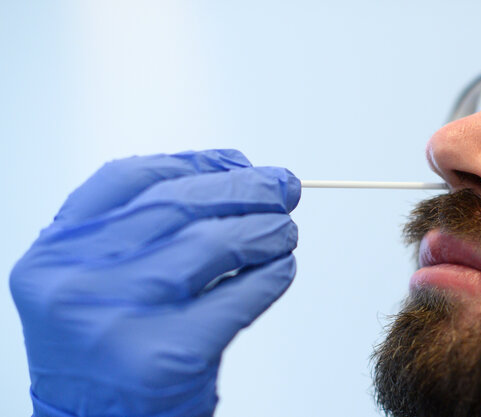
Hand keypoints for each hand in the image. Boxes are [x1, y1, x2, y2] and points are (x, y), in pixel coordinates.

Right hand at [10, 149, 300, 416]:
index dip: (194, 162)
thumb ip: (143, 230)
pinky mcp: (170, 356)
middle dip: (244, 189)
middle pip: (179, 204)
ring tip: (284, 231)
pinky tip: (280, 269)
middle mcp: (77, 283)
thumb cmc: (109, 354)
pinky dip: (271, 276)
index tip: (237, 161)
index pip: (130, 179)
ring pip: (213, 244)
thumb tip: (233, 175)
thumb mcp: (98, 282)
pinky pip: (240, 296)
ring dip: (264, 230)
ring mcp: (122, 321)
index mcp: (55, 255)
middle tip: (282, 188)